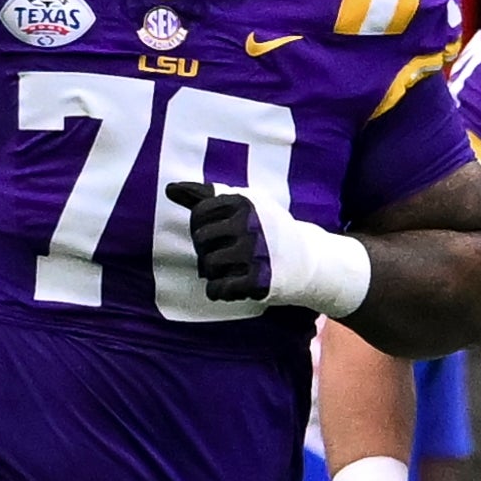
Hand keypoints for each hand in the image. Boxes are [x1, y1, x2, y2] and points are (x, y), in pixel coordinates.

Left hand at [166, 179, 371, 313]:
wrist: (310, 260)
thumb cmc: (268, 229)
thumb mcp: (244, 205)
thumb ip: (206, 197)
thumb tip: (169, 189)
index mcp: (243, 203)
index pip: (199, 214)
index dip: (203, 227)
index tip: (220, 233)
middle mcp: (247, 225)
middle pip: (200, 240)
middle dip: (208, 250)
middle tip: (227, 253)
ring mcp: (253, 253)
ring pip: (208, 266)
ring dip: (215, 271)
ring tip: (233, 268)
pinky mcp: (258, 281)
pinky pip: (218, 289)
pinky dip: (220, 291)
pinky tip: (233, 285)